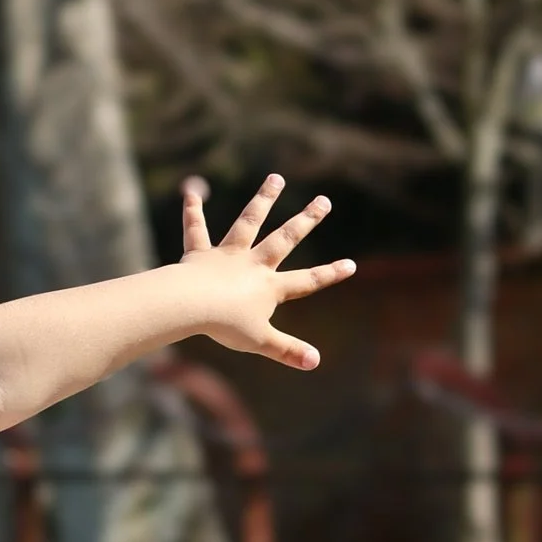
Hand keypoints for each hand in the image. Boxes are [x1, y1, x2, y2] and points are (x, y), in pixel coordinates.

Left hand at [179, 172, 353, 369]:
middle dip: (306, 220)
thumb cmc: (225, 325)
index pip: (306, 281)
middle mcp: (253, 264)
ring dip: (263, 200)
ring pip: (248, 222)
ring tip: (276, 178)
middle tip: (324, 200)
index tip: (350, 264)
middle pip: (284, 239)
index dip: (329, 274)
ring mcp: (227, 255)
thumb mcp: (261, 342)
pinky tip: (190, 190)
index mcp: (269, 287)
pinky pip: (196, 228)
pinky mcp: (200, 253)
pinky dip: (193, 209)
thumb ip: (288, 351)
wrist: (191, 305)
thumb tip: (316, 362)